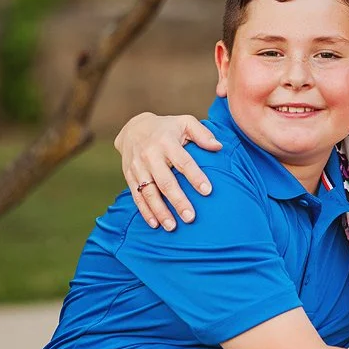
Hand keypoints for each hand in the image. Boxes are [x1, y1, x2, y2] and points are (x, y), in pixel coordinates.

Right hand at [114, 111, 219, 228]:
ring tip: (172, 227)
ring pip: (149, 193)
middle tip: (190, 217)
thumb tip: (218, 147)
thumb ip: (202, 133)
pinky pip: (137, 197)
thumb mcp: (184, 122)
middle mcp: (151, 156)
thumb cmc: (166, 128)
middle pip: (165, 182)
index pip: (184, 162)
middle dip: (178, 201)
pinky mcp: (130, 177)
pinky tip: (155, 224)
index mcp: (166, 142)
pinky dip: (145, 212)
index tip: (207, 191)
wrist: (132, 129)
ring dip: (160, 211)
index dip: (195, 177)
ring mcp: (138, 168)